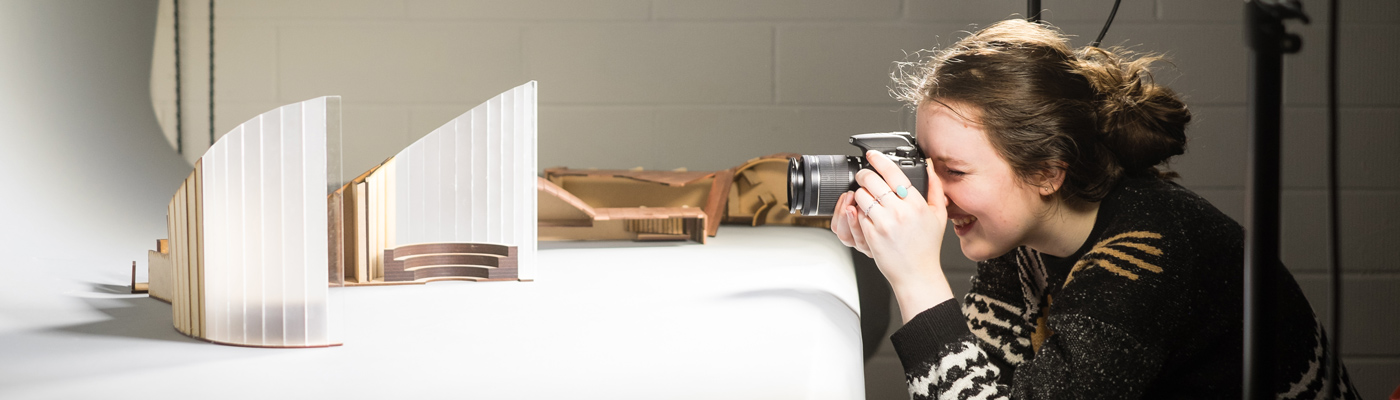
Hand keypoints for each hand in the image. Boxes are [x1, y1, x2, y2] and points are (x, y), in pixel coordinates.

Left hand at [830, 150, 954, 320]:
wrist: (916, 274)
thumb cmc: (926, 247)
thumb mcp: (938, 216)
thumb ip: (935, 188)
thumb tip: (930, 167)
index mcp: (916, 204)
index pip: (893, 173)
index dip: (879, 160)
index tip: (872, 155)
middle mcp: (900, 211)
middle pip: (871, 180)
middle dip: (864, 176)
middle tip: (864, 177)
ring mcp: (884, 223)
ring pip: (861, 196)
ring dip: (860, 194)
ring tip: (866, 198)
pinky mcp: (871, 234)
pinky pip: (858, 214)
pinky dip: (859, 213)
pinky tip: (867, 216)